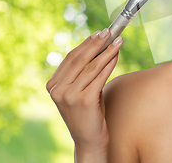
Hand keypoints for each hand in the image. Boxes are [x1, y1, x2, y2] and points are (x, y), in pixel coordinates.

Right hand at [46, 28, 122, 156]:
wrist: (88, 140)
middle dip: (97, 43)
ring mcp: (69, 95)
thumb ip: (83, 72)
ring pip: (92, 66)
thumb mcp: (80, 90)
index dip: (86, 44)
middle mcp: (58, 90)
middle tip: (109, 32)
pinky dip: (109, 63)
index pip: (71, 58)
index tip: (98, 33)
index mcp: (52, 85)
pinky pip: (100, 76)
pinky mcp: (84, 100)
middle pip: (80, 59)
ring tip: (118, 41)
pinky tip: (117, 55)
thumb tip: (98, 45)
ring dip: (107, 51)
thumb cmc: (88, 112)